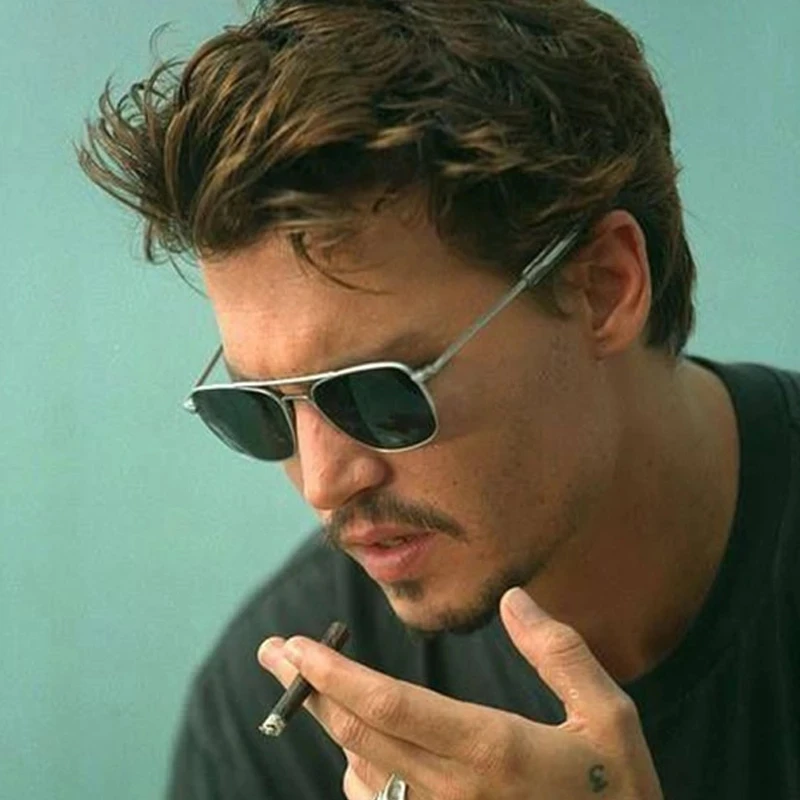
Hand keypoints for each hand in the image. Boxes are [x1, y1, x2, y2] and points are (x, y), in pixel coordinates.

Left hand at [258, 587, 662, 799]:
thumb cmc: (618, 793)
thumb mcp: (609, 716)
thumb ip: (558, 652)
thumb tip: (514, 599)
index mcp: (491, 749)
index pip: (389, 706)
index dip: (334, 674)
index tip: (296, 646)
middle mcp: (454, 793)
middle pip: (357, 737)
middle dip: (308, 690)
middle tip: (273, 653)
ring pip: (360, 775)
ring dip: (333, 727)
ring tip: (321, 687)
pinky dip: (359, 772)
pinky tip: (365, 749)